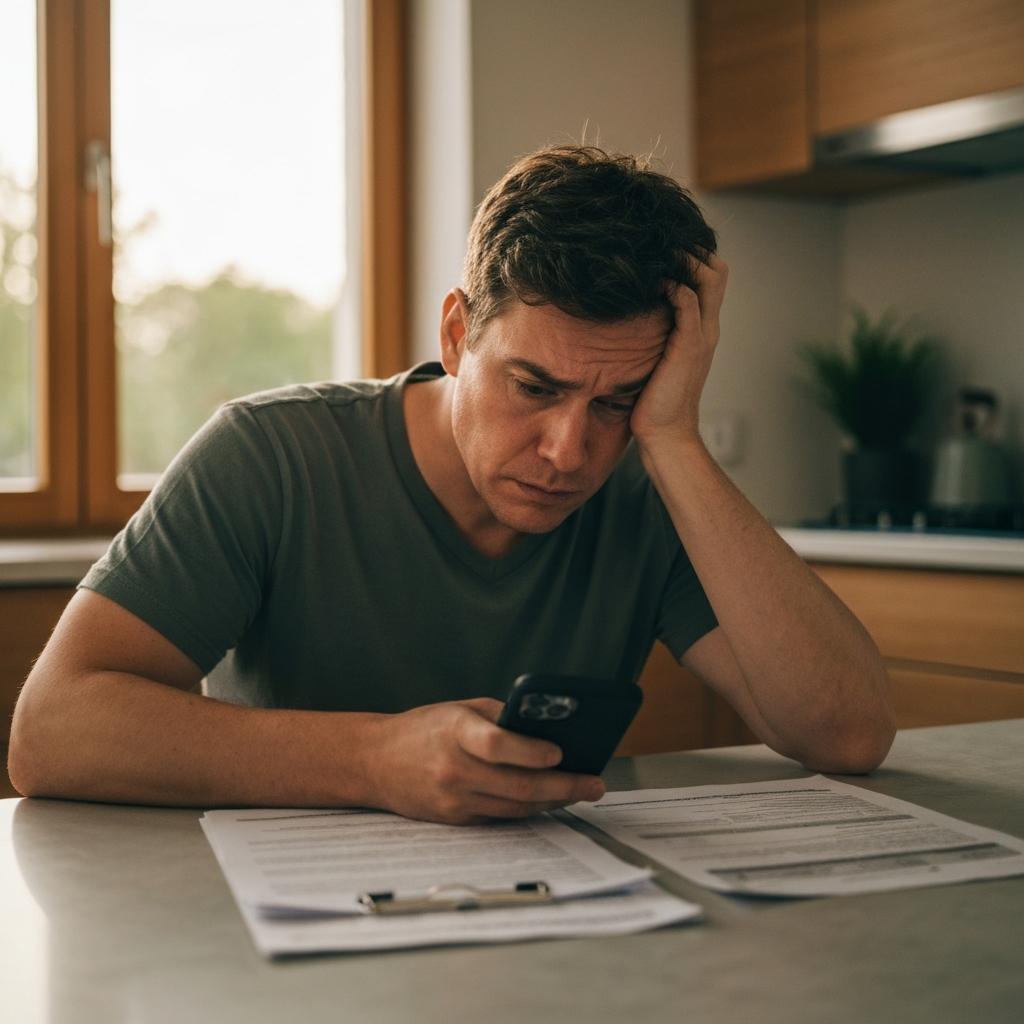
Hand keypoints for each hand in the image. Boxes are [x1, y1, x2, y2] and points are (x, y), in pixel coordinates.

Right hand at [370, 698, 605, 824]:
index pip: (496, 745)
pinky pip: (502, 817)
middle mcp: (453, 769)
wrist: (375, 762)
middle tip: (594, 783)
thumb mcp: (459, 708)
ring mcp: (454, 800)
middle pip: (517, 784)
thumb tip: (546, 728)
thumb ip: (500, 717)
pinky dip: (530, 809)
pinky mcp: (455, 819)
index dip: (531, 751)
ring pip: (515, 806)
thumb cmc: (423, 728)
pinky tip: (551, 800)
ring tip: (582, 791)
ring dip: (554, 801)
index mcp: (454, 732)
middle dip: (563, 786)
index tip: (559, 752)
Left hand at [630, 254, 728, 446]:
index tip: (664, 249)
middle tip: (661, 244)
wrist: (665, 434)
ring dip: (685, 260)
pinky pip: (687, 303)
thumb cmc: (654, 401)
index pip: (713, 279)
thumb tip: (631, 316)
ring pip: (709, 279)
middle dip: (693, 250)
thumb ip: (654, 336)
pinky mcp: (689, 346)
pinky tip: (652, 282)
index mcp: (702, 331)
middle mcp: (708, 329)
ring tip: (658, 253)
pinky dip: (673, 286)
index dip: (694, 258)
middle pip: (718, 270)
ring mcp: (702, 336)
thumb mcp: (655, 359)